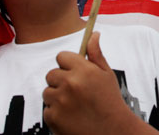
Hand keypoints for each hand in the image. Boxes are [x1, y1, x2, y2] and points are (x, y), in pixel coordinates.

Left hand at [42, 32, 158, 134]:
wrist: (112, 131)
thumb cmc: (110, 101)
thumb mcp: (106, 74)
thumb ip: (96, 54)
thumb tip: (94, 34)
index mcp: (83, 70)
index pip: (62, 56)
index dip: (68, 64)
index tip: (74, 72)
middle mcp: (69, 83)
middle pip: (51, 74)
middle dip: (61, 81)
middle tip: (75, 92)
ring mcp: (59, 101)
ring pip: (47, 92)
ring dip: (57, 97)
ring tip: (74, 106)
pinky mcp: (52, 117)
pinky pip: (47, 109)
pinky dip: (56, 113)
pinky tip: (70, 116)